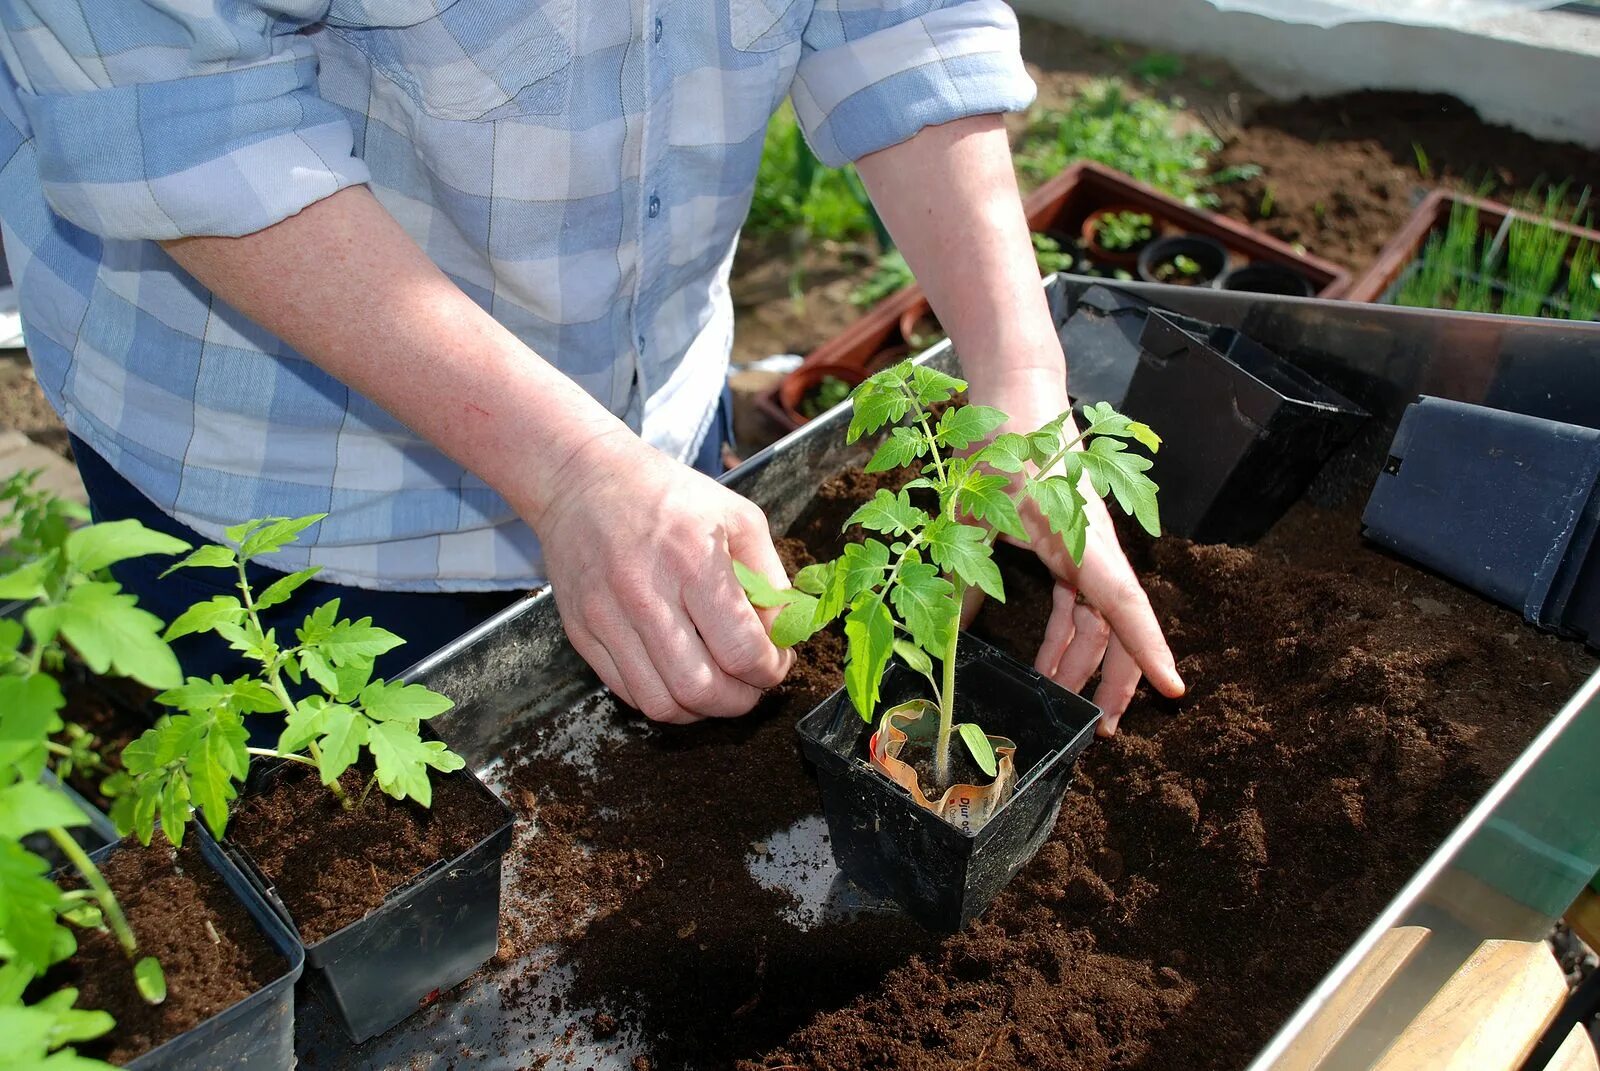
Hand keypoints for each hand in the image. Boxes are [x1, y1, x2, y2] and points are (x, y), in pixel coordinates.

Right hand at [528, 430, 793, 723]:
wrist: (583, 480)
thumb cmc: (668, 495)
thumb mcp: (737, 517)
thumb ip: (770, 578)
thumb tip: (785, 634)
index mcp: (692, 561)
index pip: (741, 649)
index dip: (770, 670)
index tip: (776, 662)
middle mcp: (645, 594)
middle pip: (701, 689)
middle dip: (741, 700)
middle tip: (752, 683)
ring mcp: (607, 618)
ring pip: (662, 704)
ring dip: (702, 710)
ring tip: (719, 687)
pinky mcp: (582, 634)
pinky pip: (628, 693)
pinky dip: (664, 699)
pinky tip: (681, 677)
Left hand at [971, 374, 1184, 734]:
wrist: (1016, 392)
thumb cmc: (1003, 440)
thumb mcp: (971, 511)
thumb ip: (961, 574)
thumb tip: (947, 638)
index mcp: (1082, 538)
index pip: (1124, 605)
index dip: (1149, 650)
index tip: (1176, 691)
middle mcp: (1094, 548)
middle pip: (1117, 625)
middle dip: (1114, 679)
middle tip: (1098, 730)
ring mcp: (1084, 548)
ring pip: (1096, 619)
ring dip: (1081, 662)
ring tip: (1061, 703)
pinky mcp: (1068, 545)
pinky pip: (1076, 602)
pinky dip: (1063, 635)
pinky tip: (1043, 663)